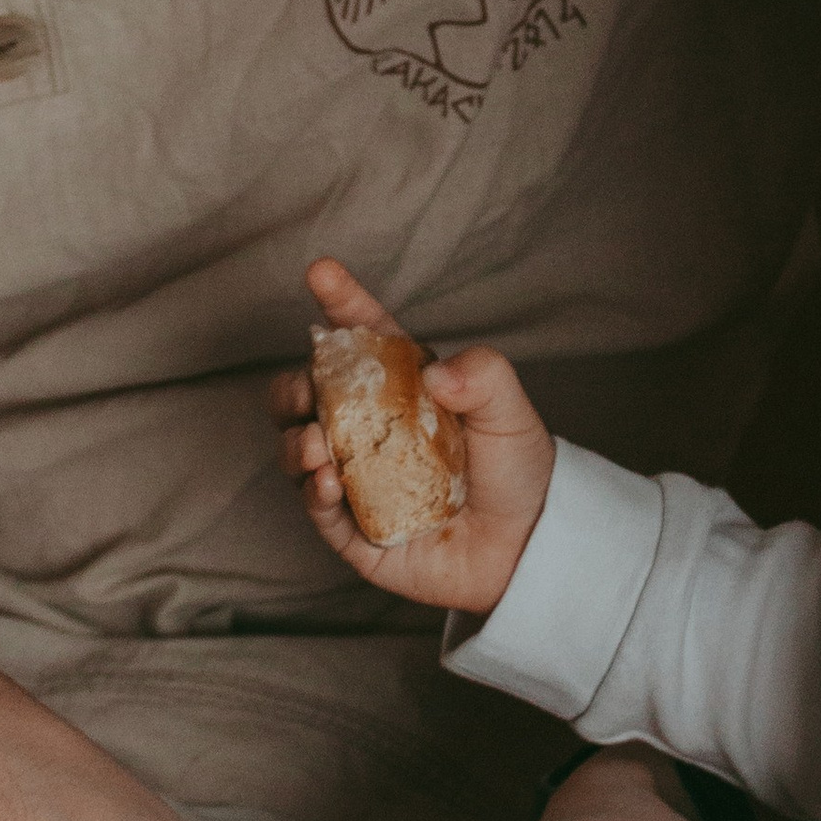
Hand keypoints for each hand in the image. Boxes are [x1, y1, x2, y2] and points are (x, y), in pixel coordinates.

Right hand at [270, 256, 552, 611]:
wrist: (527, 548)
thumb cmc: (516, 471)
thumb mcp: (510, 410)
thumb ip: (482, 375)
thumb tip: (433, 374)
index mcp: (403, 388)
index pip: (364, 338)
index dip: (341, 304)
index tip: (321, 272)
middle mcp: (371, 429)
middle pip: (307, 395)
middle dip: (292, 386)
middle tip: (307, 391)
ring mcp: (357, 478)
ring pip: (297, 448)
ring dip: (295, 442)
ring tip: (319, 448)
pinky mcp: (354, 529)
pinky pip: (316, 506)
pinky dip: (312, 490)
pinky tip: (326, 482)